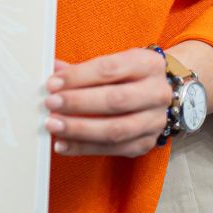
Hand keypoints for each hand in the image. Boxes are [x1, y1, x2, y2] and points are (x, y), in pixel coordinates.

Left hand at [43, 47, 170, 156]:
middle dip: (78, 103)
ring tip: (54, 125)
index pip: (109, 69)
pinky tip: (64, 144)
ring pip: (115, 129)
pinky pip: (113, 149)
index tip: (53, 83)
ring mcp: (155, 121)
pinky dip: (85, 148)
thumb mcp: (114, 63)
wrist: (161, 94)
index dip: (78, 76)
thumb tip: (52, 70)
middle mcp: (156, 93)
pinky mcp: (146, 143)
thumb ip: (83, 69)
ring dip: (79, 129)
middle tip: (51, 104)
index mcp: (147, 64)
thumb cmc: (130, 76)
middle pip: (115, 100)